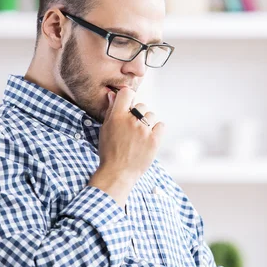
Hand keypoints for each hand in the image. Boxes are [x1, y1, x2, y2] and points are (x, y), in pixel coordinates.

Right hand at [88, 87, 164, 206]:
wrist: (118, 173)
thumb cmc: (109, 151)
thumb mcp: (105, 129)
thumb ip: (110, 110)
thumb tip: (112, 94)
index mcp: (117, 117)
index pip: (127, 93)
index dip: (128, 97)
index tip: (128, 104)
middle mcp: (131, 121)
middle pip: (141, 105)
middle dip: (138, 114)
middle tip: (133, 127)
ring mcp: (144, 130)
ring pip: (151, 115)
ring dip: (147, 123)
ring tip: (140, 135)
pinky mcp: (155, 140)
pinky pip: (161, 125)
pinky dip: (157, 130)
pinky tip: (149, 138)